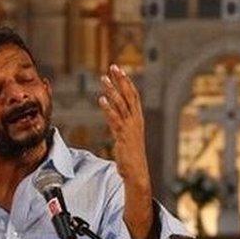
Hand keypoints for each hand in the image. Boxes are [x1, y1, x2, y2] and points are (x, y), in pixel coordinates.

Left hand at [97, 64, 150, 188]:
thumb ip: (122, 125)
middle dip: (121, 80)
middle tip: (113, 67)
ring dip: (112, 90)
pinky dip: (108, 109)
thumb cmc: (132, 156)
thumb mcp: (128, 137)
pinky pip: (115, 119)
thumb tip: (115, 117)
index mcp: (138, 119)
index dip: (127, 82)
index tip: (119, 70)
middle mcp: (136, 121)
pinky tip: (101, 100)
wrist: (137, 172)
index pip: (134, 95)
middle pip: (129, 95)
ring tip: (103, 79)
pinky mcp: (123, 136)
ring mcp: (130, 128)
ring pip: (121, 105)